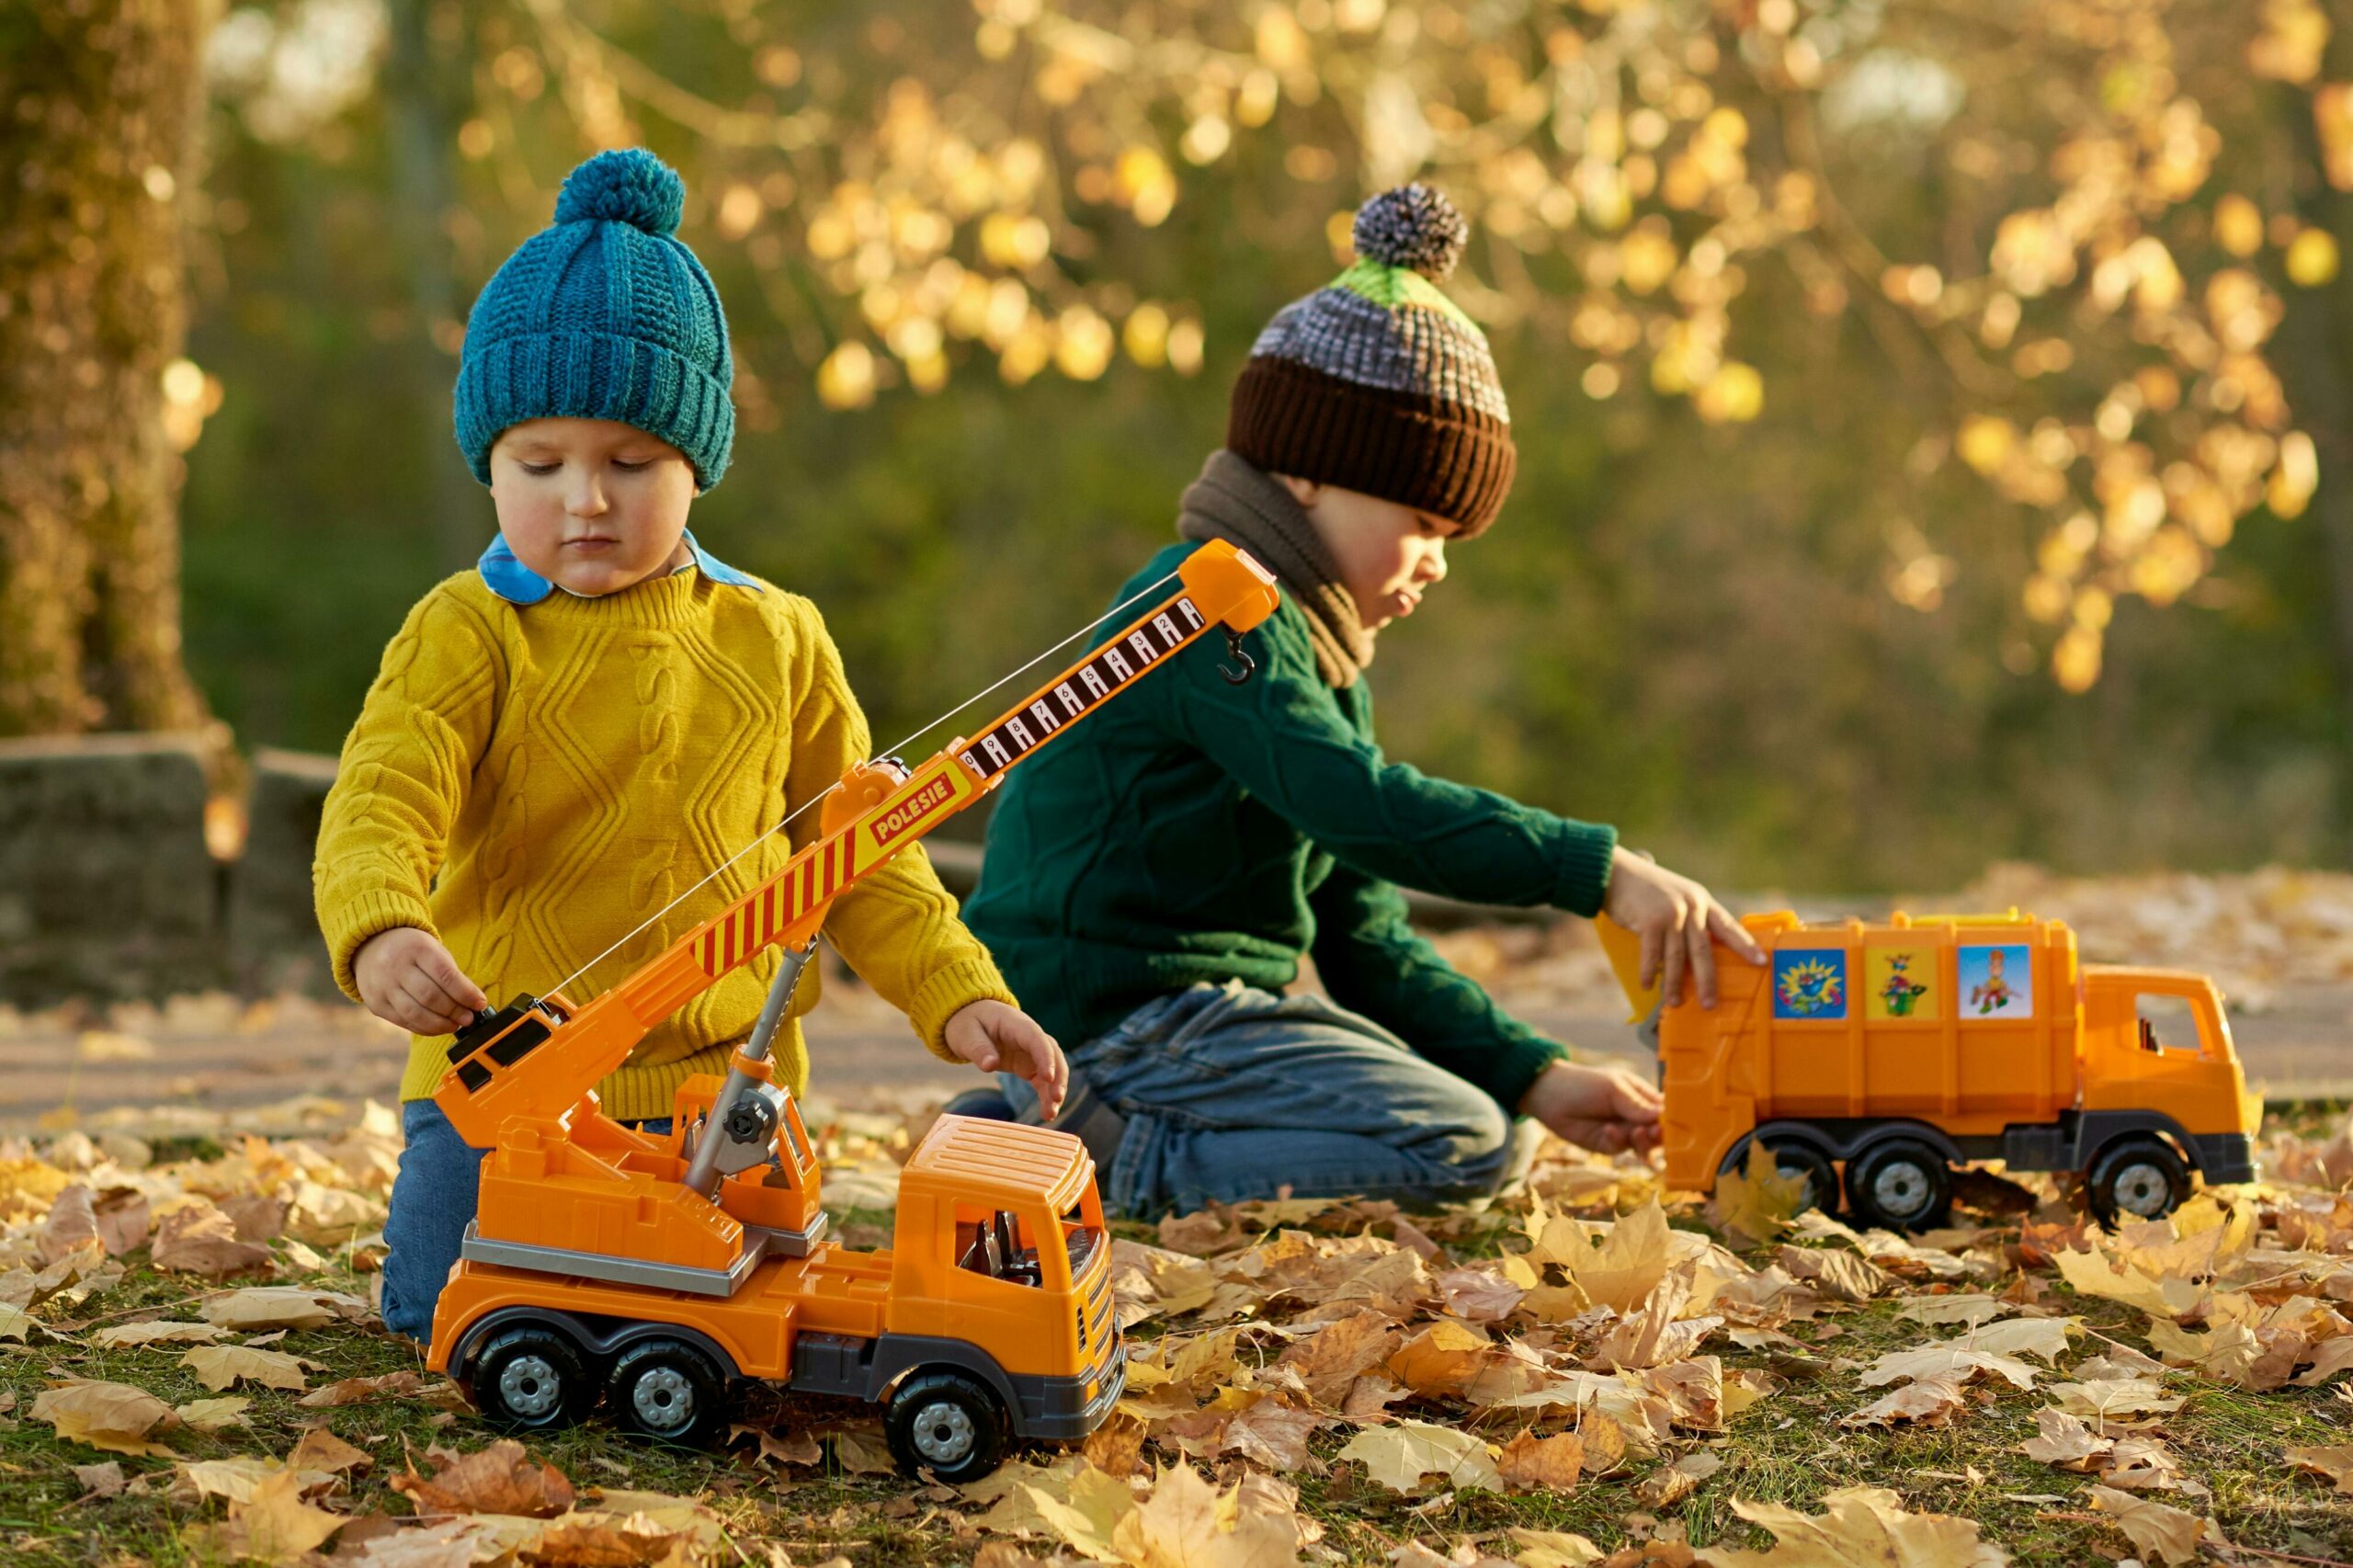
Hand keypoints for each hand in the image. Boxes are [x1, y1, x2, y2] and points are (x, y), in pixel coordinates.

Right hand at [353, 926, 488, 1034]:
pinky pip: (404, 1022)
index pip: (445, 975)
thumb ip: (451, 975)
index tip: (480, 1003)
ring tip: (455, 1025)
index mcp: (416, 949)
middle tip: (469, 1018)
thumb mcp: (433, 950)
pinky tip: (438, 1027)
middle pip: (430, 997)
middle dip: (454, 1011)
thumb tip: (473, 1003)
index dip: (466, 993)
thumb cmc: (412, 950)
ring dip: (440, 1024)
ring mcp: (382, 987)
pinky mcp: (376, 1004)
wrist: (371, 945)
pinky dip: (424, 1028)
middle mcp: (395, 967)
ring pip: (415, 1013)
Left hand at [944, 1000, 1067, 1119]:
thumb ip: (979, 1048)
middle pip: (1053, 1054)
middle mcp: (1029, 1036)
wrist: (970, 1016)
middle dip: (1058, 1076)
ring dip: (1054, 1090)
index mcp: (1016, 1024)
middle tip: (1056, 1099)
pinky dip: (1046, 1095)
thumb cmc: (968, 1022)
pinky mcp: (1027, 1064)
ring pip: (1052, 1068)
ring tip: (1051, 1114)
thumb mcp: (966, 1034)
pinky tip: (1048, 1112)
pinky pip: (1042, 1080)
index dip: (1045, 1057)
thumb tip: (991, 1065)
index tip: (1048, 1077)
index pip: (1037, 1039)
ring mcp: (1030, 1051)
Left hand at [1517, 1059, 1663, 1154]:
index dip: (1671, 1118)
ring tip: (1636, 1132)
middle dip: (1659, 1133)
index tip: (1674, 1123)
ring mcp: (1623, 1131)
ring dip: (1641, 1141)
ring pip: (1642, 1143)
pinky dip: (1617, 1141)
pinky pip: (1620, 1147)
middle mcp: (1635, 1116)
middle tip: (1654, 1131)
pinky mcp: (1608, 1144)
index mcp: (1642, 1097)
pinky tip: (1608, 1130)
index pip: (1665, 1110)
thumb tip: (1662, 1116)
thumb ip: (1637, 1105)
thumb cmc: (1584, 1083)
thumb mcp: (1614, 1089)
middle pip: (1658, 1131)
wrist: (1550, 1095)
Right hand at [1601, 846, 1765, 1008]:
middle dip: (1707, 980)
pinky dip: (1650, 972)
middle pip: (1703, 950)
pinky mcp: (1650, 922)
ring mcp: (1670, 914)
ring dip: (1674, 984)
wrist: (1615, 871)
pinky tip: (1648, 985)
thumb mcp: (1676, 895)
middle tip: (1710, 1004)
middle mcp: (1690, 906)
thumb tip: (1696, 953)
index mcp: (1701, 900)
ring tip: (1674, 1002)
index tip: (1761, 962)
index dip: (1745, 945)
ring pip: (1677, 958)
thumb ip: (1690, 917)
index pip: (1728, 926)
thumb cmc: (1644, 887)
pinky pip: (1652, 955)